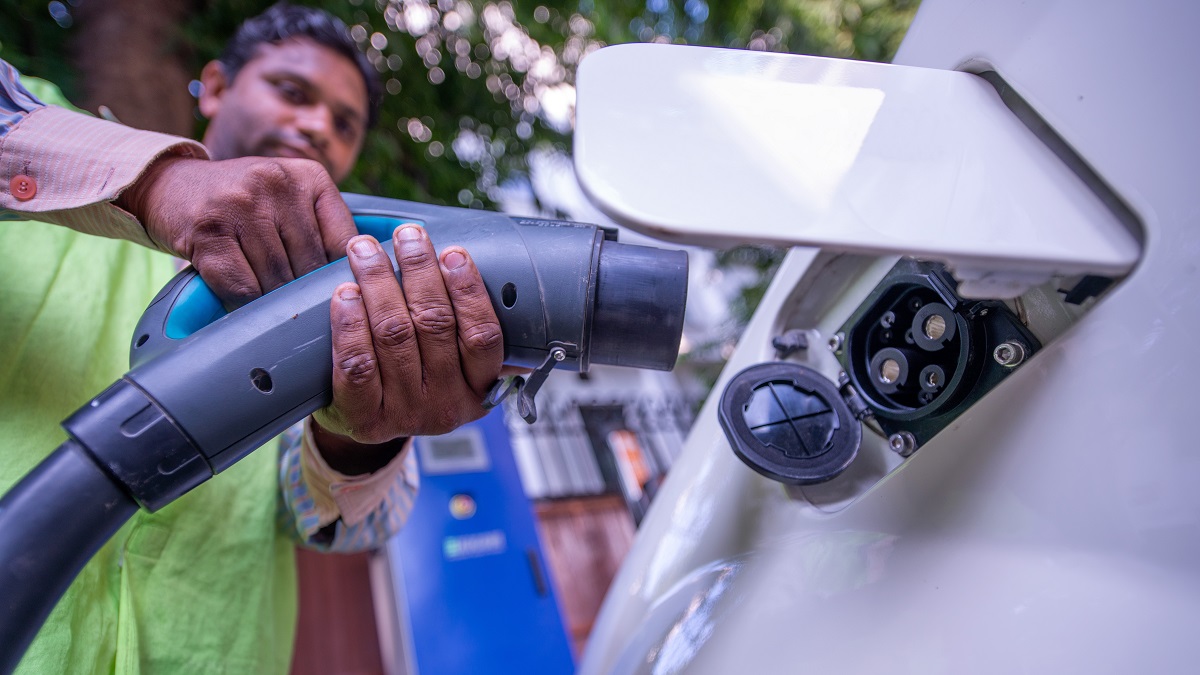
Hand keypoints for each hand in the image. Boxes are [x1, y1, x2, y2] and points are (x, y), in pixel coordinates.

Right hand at [117, 155, 356, 305]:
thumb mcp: (289, 197)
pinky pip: (242, 287)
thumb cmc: (243, 203)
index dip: (341, 276)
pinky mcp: (208, 230)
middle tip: (299, 311)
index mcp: (309, 176)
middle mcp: (276, 183)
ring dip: (273, 302)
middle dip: (303, 294)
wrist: (171, 185)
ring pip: (276, 279)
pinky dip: (244, 302)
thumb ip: (322, 227)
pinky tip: (243, 300)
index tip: (337, 297)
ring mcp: (240, 204)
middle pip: (309, 264)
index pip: (344, 240)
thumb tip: (359, 280)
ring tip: (271, 307)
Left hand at [311, 226, 503, 473]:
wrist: (365, 422)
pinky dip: (349, 324)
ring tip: (366, 249)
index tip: (452, 252)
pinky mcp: (363, 418)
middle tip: (406, 236)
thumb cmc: (415, 376)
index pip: (483, 336)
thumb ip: (470, 329)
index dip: (468, 290)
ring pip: (394, 335)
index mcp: (480, 389)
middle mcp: (447, 405)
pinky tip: (345, 294)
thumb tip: (496, 274)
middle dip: (418, 271)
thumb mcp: (454, 363)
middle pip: (434, 325)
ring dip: (378, 282)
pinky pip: (357, 363)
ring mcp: (405, 414)